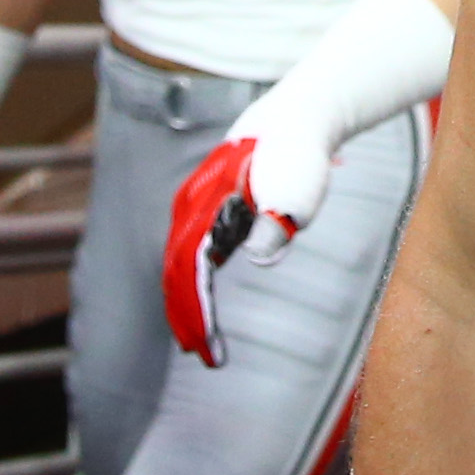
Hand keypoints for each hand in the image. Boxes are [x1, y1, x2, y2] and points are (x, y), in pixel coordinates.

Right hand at [162, 98, 337, 365]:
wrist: (295, 118)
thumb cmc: (298, 156)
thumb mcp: (296, 192)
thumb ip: (275, 224)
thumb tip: (257, 256)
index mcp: (208, 208)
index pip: (191, 272)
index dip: (195, 313)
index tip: (204, 349)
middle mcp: (192, 208)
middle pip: (177, 273)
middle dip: (185, 318)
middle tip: (201, 355)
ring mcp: (195, 206)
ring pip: (179, 264)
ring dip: (186, 303)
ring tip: (199, 340)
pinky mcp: (207, 207)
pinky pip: (191, 252)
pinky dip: (192, 282)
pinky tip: (202, 302)